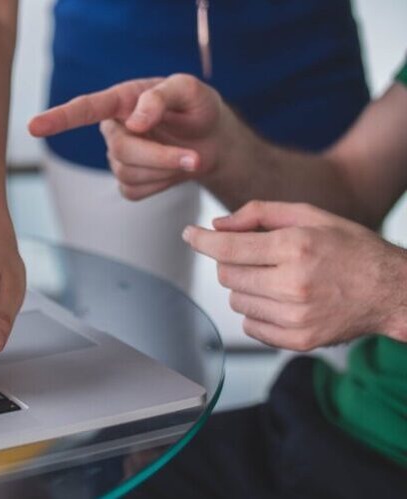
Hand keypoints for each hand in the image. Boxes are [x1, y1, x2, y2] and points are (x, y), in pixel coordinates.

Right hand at [29, 74, 227, 199]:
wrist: (213, 141)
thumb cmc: (198, 109)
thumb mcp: (190, 91)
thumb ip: (161, 97)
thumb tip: (134, 122)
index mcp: (121, 100)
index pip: (84, 109)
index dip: (58, 119)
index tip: (33, 127)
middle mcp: (114, 128)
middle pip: (121, 150)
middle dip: (160, 156)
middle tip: (194, 157)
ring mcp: (118, 158)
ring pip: (129, 173)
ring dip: (166, 169)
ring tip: (190, 156)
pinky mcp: (128, 182)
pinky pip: (135, 191)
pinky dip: (161, 184)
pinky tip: (172, 170)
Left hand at [183, 201, 406, 349]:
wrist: (392, 291)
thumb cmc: (351, 249)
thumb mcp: (310, 215)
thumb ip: (259, 213)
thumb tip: (217, 226)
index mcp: (295, 248)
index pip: (228, 248)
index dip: (202, 241)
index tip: (189, 235)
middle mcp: (293, 284)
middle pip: (227, 275)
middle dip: (232, 262)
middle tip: (256, 256)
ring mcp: (296, 317)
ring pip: (235, 301)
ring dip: (245, 287)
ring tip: (276, 278)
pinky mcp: (298, 341)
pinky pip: (250, 326)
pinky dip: (256, 312)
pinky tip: (280, 300)